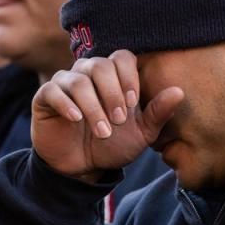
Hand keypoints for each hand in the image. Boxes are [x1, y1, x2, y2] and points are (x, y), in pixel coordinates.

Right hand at [31, 50, 184, 179]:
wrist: (82, 167)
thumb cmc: (113, 145)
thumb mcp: (141, 133)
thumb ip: (158, 112)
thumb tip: (179, 91)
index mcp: (113, 76)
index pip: (122, 57)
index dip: (128, 76)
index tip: (133, 103)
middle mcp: (88, 73)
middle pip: (101, 64)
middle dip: (112, 93)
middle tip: (119, 120)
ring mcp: (65, 83)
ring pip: (79, 79)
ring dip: (93, 106)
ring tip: (102, 131)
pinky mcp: (45, 97)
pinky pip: (53, 90)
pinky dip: (66, 104)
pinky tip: (76, 119)